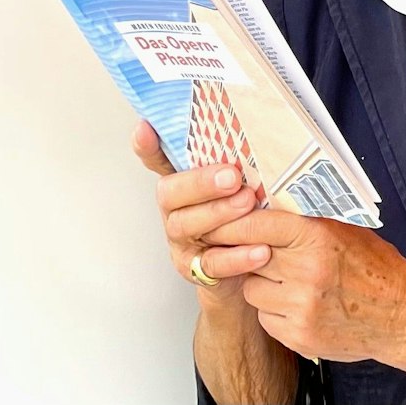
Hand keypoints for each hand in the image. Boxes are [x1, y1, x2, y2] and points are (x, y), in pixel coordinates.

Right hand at [131, 120, 267, 310]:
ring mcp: (181, 242)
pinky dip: (236, 257)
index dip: (148, 147)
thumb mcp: (239, 190)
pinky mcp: (195, 271)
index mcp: (182, 186)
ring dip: (218, 213)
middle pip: (171, 193)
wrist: (248, 276)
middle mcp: (174, 211)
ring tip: (247, 203)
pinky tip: (259, 250)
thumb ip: (236, 166)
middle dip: (200, 182)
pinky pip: (212, 263)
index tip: (145, 129)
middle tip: (232, 176)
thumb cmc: (244, 222)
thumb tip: (260, 128)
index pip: (157, 161)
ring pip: (186, 225)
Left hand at [202, 204, 405, 362]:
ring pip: (252, 289)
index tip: (215, 219)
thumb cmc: (374, 267)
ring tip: (288, 281)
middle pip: (247, 257)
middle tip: (254, 252)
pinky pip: (265, 317)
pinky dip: (274, 311)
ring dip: (261, 284)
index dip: (231, 222)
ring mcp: (302, 307)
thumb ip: (302, 218)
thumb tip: (255, 202)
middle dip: (248, 254)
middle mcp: (307, 272)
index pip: (256, 225)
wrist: (402, 315)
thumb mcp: (342, 228)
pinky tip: (297, 304)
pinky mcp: (300, 335)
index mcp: (317, 238)